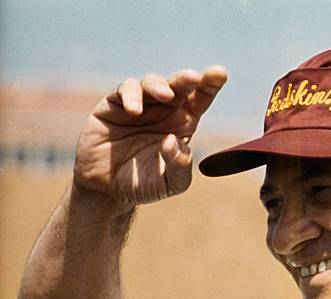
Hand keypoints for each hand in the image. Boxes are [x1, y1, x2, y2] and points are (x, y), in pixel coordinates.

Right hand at [74, 66, 226, 204]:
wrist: (107, 190)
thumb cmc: (144, 185)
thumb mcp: (171, 184)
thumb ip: (179, 166)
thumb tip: (172, 140)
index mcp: (183, 123)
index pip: (200, 99)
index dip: (210, 85)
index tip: (219, 73)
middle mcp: (163, 109)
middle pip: (179, 86)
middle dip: (187, 78)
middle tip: (194, 77)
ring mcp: (139, 104)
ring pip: (152, 83)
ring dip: (159, 85)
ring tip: (165, 95)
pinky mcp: (113, 105)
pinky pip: (124, 90)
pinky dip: (131, 95)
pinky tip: (134, 111)